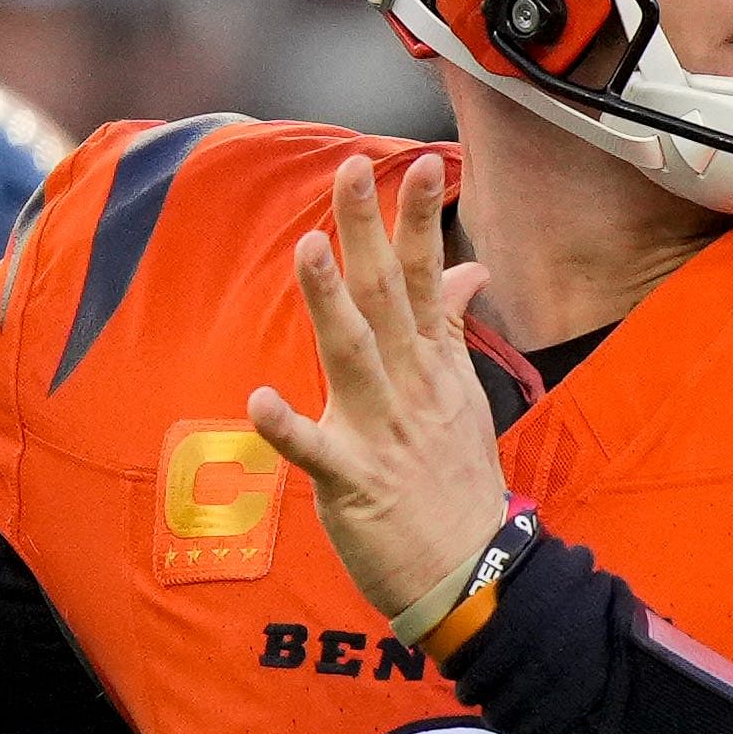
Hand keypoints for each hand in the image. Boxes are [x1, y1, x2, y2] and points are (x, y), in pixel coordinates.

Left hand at [249, 153, 504, 619]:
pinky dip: (289, 427)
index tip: (415, 161)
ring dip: (329, 302)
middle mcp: (410, 386)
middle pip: (388, 295)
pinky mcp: (352, 481)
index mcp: (433, 365)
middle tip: (351, 169)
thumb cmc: (458, 483)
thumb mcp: (464, 396)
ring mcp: (381, 431)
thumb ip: (454, 327)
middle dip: (368, 231)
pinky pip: (314, 451)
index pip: (427, 277)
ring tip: (307, 248)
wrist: (471, 572)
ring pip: (353, 354)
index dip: (418, 219)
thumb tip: (469, 268)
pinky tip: (261, 399)